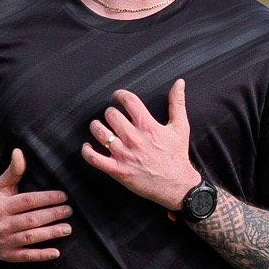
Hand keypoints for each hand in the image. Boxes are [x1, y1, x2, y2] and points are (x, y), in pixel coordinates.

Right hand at [0, 147, 71, 261]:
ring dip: (51, 233)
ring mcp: (4, 241)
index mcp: (2, 206)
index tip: (64, 196)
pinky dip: (41, 255)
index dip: (47, 199)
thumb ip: (14, 171)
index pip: (28, 201)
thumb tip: (19, 151)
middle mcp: (1, 224)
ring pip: (31, 237)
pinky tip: (56, 252)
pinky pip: (26, 256)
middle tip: (69, 211)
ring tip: (68, 228)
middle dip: (53, 215)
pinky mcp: (7, 255)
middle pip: (32, 219)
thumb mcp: (1, 186)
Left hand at [81, 78, 199, 210]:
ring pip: (100, 133)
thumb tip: (179, 82)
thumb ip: (177, 103)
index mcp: (148, 126)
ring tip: (97, 126)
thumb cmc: (177, 156)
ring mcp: (124, 154)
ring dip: (96, 127)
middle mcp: (134, 138)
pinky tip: (87, 147)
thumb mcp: (181, 127)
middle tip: (111, 116)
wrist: (177, 185)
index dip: (120, 94)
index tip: (117, 96)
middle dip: (110, 112)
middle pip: (111, 115)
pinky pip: (95, 159)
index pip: (128, 101)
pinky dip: (87, 151)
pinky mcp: (118, 170)